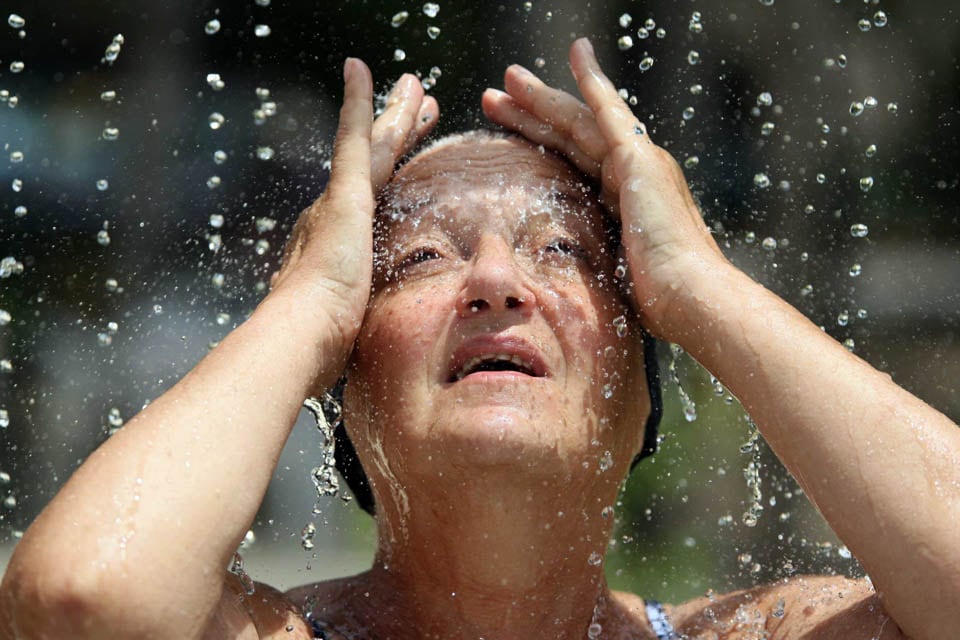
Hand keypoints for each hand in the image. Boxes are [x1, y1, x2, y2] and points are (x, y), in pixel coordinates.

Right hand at [272, 59, 437, 374]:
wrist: (298, 338)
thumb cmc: (320, 348)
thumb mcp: (347, 331)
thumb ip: (352, 326)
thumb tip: (345, 349)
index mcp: (338, 247)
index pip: (373, 202)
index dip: (389, 178)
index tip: (399, 161)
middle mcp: (331, 218)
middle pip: (374, 167)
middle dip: (397, 137)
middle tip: (418, 108)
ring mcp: (337, 204)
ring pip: (372, 147)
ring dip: (394, 115)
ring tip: (415, 87)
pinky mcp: (344, 197)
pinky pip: (353, 137)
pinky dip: (358, 102)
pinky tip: (363, 70)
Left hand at [482, 39, 726, 340]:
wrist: (690, 298)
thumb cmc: (654, 303)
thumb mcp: (609, 278)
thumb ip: (590, 264)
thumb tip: (556, 287)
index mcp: (622, 201)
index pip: (572, 162)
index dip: (540, 143)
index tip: (510, 131)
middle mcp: (632, 174)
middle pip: (570, 135)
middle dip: (531, 114)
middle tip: (496, 96)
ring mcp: (639, 162)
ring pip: (578, 120)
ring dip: (541, 98)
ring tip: (505, 81)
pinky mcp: (640, 159)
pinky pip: (609, 110)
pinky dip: (593, 80)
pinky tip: (577, 51)